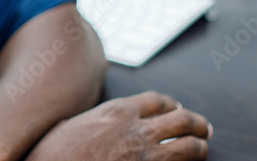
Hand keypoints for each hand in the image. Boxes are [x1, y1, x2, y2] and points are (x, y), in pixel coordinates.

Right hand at [26, 91, 211, 160]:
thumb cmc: (53, 154)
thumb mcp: (72, 125)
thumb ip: (96, 119)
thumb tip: (105, 121)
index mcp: (117, 112)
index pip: (158, 101)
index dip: (172, 105)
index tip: (177, 109)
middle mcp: (135, 131)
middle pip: (182, 119)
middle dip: (197, 123)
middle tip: (204, 129)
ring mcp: (145, 158)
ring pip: (189, 147)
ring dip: (200, 147)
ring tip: (203, 148)